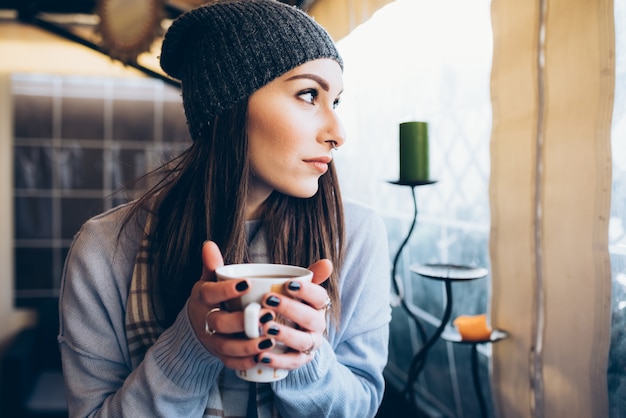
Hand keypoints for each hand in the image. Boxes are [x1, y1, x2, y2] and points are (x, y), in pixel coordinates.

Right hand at [188, 241, 276, 370]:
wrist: (199, 323)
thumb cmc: (212, 296)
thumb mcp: (210, 279)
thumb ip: (213, 265)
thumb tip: (208, 243)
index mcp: (202, 297)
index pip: (211, 293)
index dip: (227, 290)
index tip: (248, 283)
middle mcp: (205, 319)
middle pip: (219, 323)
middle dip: (242, 321)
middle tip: (267, 314)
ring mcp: (211, 340)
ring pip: (226, 346)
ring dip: (248, 345)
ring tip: (269, 340)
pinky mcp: (219, 355)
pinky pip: (230, 362)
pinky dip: (245, 362)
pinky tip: (263, 357)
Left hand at [254, 259, 332, 368]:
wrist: (292, 337)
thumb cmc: (292, 307)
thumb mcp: (298, 292)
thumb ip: (307, 277)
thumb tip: (327, 262)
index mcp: (319, 307)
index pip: (319, 297)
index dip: (306, 290)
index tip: (287, 284)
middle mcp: (318, 326)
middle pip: (310, 318)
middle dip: (290, 309)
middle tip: (268, 300)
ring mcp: (310, 345)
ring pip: (302, 341)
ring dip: (285, 334)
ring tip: (265, 327)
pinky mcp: (300, 361)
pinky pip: (291, 362)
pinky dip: (277, 360)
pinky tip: (261, 355)